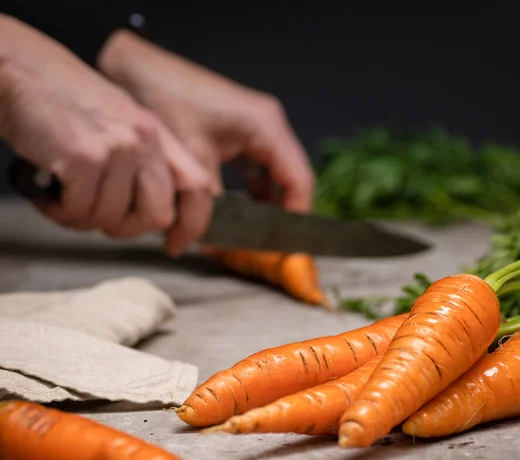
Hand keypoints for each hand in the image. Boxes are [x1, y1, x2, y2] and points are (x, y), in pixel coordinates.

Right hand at [0, 15, 213, 239]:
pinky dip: (58, 211)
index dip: (192, 224)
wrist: (17, 69)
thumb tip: (159, 212)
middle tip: (100, 214)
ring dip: (81, 217)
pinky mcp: (83, 159)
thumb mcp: (121, 122)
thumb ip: (145, 162)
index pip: (198, 187)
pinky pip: (78, 213)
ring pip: (111, 219)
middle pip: (158, 215)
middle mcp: (144, 140)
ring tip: (64, 192)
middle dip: (126, 227)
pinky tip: (48, 190)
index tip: (176, 245)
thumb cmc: (63, 99)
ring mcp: (116, 149)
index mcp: (158, 133)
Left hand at [98, 30, 314, 255]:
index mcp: (267, 127)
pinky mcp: (240, 133)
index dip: (295, 218)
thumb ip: (209, 205)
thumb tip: (215, 245)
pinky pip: (257, 169)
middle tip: (263, 246)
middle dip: (279, 215)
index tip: (280, 246)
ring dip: (264, 206)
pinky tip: (235, 212)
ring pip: (274, 177)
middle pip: (291, 181)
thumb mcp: (192, 160)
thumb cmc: (165, 102)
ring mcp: (256, 129)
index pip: (300, 182)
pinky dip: (250, 193)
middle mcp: (269, 126)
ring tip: (248, 234)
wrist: (133, 68)